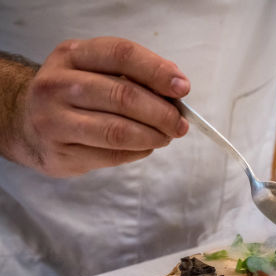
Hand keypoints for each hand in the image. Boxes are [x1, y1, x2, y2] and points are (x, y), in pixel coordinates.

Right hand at [8, 37, 189, 176]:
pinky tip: (145, 147)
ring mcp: (53, 120)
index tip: (183, 88)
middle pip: (123, 96)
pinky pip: (111, 155)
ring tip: (166, 136)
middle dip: (162, 113)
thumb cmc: (76, 94)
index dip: (157, 71)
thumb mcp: (96, 71)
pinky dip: (138, 152)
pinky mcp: (59, 153)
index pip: (121, 55)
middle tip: (180, 124)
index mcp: (72, 55)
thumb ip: (134, 75)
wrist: (26, 123)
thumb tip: (177, 88)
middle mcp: (57, 84)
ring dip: (153, 136)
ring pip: (118, 131)